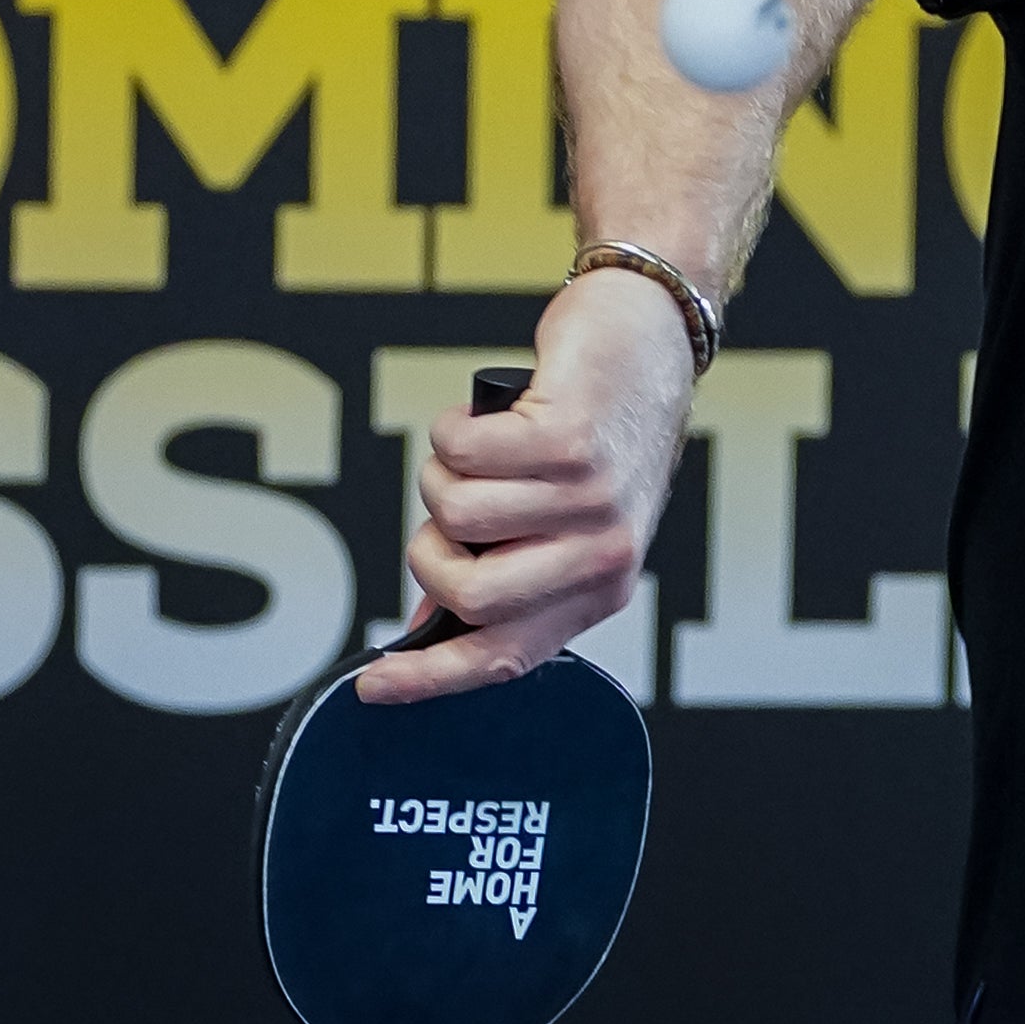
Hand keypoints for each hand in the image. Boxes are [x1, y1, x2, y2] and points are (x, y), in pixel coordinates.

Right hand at [355, 263, 696, 702]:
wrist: (649, 337)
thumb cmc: (604, 426)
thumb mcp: (570, 517)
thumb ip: (509, 572)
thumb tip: (431, 623)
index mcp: (602, 585)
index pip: (504, 655)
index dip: (431, 676)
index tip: (375, 686)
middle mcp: (604, 550)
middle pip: (467, 593)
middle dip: (430, 549)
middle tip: (452, 509)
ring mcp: (591, 496)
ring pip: (454, 513)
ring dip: (446, 473)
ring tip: (487, 449)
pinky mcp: (568, 438)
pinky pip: (460, 451)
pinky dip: (454, 428)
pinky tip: (491, 416)